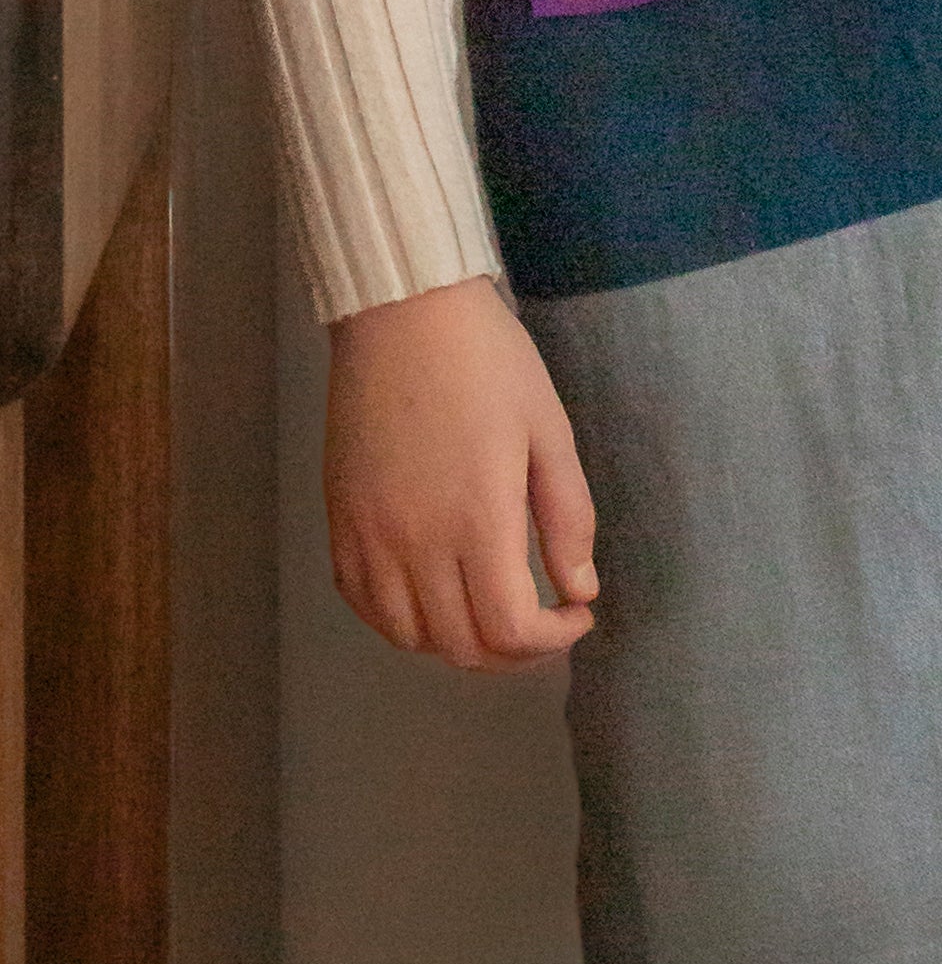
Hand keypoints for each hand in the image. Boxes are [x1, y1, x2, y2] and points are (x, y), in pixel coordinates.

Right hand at [325, 276, 599, 672]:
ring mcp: (369, 540)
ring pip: (410, 638)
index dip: (552, 640)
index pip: (511, 629)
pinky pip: (365, 606)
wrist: (403, 314)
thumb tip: (580, 591)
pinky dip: (402, 623)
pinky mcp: (339, 526)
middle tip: (543, 619)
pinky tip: (433, 599)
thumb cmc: (488, 362)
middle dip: (513, 650)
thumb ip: (568, 518)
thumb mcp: (548, 430)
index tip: (577, 614)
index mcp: (477, 521)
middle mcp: (416, 545)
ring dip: (457, 643)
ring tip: (492, 611)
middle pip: (461, 646)